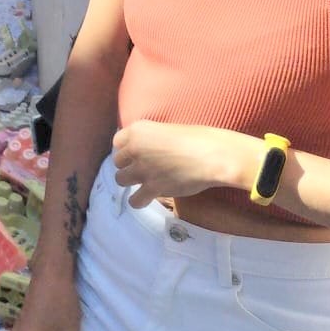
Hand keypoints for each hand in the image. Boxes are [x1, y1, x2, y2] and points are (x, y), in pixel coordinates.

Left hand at [111, 121, 249, 206]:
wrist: (212, 155)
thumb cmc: (198, 138)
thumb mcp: (167, 129)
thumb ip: (151, 139)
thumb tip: (147, 148)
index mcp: (138, 129)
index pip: (117, 141)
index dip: (127, 148)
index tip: (137, 153)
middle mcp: (135, 148)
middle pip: (118, 161)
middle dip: (129, 165)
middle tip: (144, 168)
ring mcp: (142, 169)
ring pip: (120, 180)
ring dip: (131, 182)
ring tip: (144, 182)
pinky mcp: (152, 188)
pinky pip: (135, 200)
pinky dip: (139, 201)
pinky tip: (146, 198)